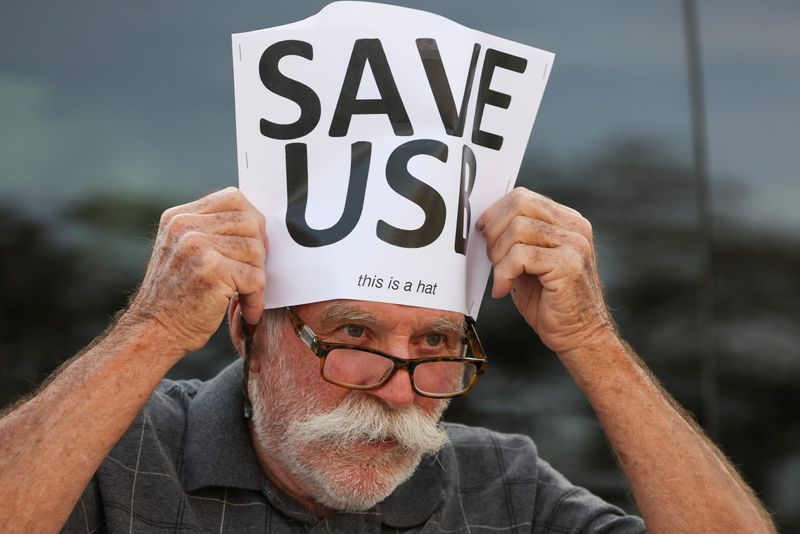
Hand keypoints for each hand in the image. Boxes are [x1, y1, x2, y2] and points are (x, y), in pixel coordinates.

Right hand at [126, 187, 266, 353]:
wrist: (153, 332)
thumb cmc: (176, 298)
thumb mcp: (183, 252)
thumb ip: (211, 232)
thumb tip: (259, 225)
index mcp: (179, 217)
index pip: (233, 197)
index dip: (252, 222)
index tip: (254, 246)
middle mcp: (185, 226)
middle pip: (250, 222)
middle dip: (259, 251)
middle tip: (252, 275)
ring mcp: (197, 246)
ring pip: (256, 250)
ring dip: (257, 277)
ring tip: (245, 295)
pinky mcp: (212, 270)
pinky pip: (255, 278)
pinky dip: (256, 299)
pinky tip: (246, 310)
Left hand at [477, 187, 614, 354]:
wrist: (579, 336)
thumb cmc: (550, 303)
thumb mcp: (529, 264)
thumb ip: (515, 240)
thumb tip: (483, 224)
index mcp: (567, 222)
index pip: (523, 197)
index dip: (496, 213)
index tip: (483, 232)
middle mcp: (575, 227)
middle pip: (520, 204)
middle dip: (495, 230)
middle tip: (491, 258)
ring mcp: (574, 244)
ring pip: (517, 229)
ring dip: (498, 256)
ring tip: (500, 277)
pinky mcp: (568, 263)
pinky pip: (520, 256)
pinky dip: (503, 274)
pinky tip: (503, 291)